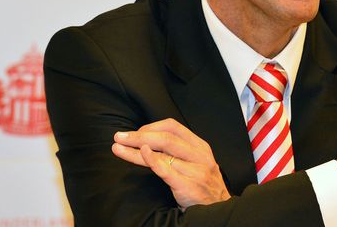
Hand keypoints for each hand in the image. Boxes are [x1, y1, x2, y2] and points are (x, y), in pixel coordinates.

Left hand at [112, 118, 230, 208]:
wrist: (217, 209)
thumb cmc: (202, 185)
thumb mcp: (196, 162)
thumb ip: (178, 151)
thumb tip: (147, 141)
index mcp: (200, 146)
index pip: (173, 127)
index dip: (151, 127)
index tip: (134, 133)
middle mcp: (199, 156)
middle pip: (166, 138)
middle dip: (139, 136)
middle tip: (119, 137)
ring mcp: (195, 171)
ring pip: (163, 154)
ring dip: (136, 149)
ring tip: (118, 148)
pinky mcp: (189, 187)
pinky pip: (168, 171)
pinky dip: (153, 161)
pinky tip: (141, 154)